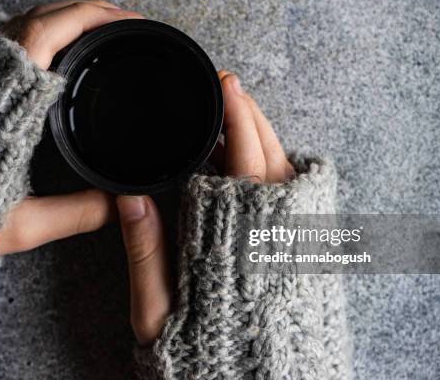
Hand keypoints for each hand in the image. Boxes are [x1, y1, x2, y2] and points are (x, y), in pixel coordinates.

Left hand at [0, 0, 141, 253]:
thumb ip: (76, 214)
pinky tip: (49, 48)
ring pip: (19, 21)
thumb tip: (120, 206)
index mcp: (4, 101)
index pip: (52, 32)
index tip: (127, 21)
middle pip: (41, 17)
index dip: (94, 18)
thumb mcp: (20, 223)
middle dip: (88, 13)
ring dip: (61, 19)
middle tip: (121, 24)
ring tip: (94, 32)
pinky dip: (34, 31)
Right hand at [117, 71, 295, 344]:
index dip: (234, 122)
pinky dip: (279, 169)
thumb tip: (133, 198)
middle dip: (251, 117)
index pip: (238, 167)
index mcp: (234, 246)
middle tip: (232, 87)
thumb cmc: (207, 359)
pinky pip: (301, 201)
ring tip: (242, 114)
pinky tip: (260, 162)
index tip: (226, 89)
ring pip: (289, 176)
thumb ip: (147, 254)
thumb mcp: (158, 314)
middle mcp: (274, 239)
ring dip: (267, 139)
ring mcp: (296, 247)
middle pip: (268, 159)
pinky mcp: (306, 259)